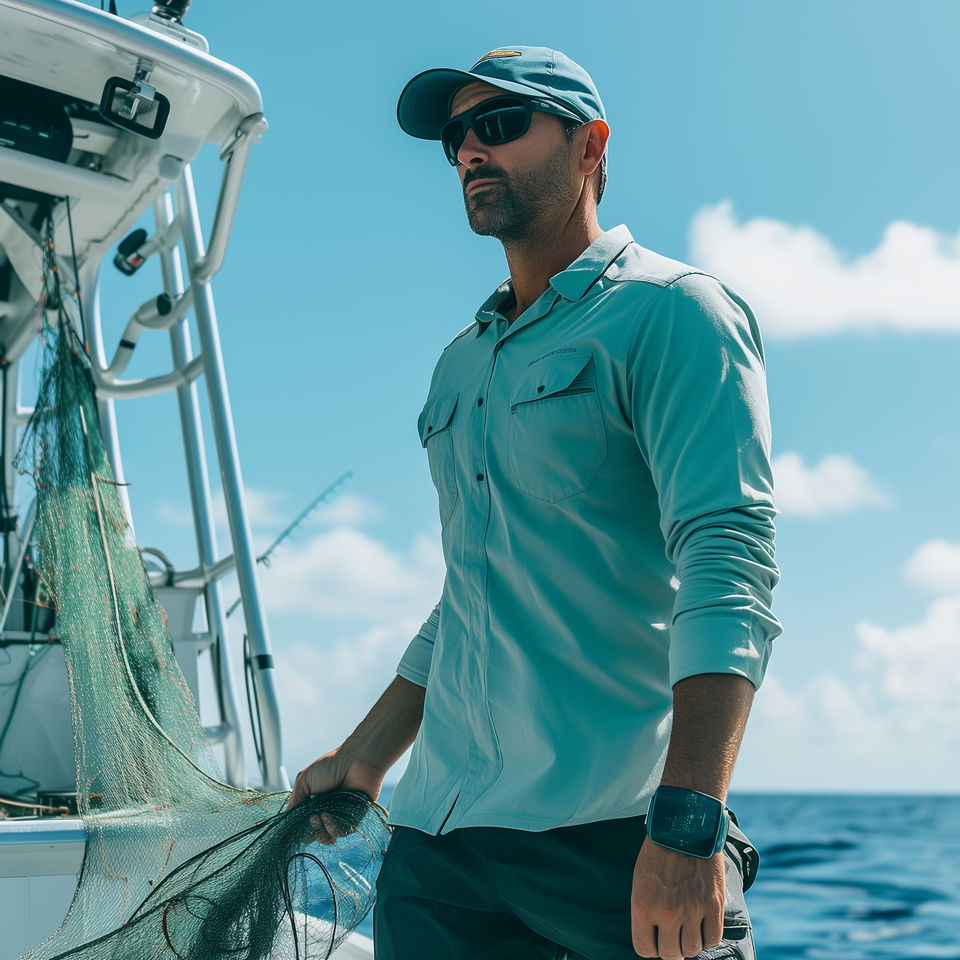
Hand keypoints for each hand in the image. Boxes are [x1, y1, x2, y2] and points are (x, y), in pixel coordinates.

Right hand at [285, 745, 386, 844]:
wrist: (356, 760)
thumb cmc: (331, 766)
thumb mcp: (304, 780)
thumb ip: (294, 801)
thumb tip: (285, 821)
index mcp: (314, 803)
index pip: (303, 825)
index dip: (299, 827)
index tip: (297, 823)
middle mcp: (326, 812)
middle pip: (314, 835)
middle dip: (310, 830)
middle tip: (312, 817)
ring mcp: (339, 817)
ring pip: (327, 837)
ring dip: (321, 830)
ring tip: (321, 815)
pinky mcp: (353, 820)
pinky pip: (341, 833)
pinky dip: (333, 828)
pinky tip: (330, 815)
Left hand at [631, 838, 725, 959]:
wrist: (683, 828)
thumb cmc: (658, 854)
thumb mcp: (641, 882)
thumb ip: (646, 912)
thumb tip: (655, 938)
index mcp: (643, 906)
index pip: (645, 949)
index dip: (650, 947)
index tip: (655, 939)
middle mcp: (667, 912)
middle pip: (671, 954)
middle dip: (671, 948)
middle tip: (673, 936)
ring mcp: (692, 910)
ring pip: (692, 949)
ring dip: (689, 942)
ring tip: (687, 929)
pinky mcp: (713, 904)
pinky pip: (712, 938)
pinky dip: (707, 936)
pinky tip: (702, 925)